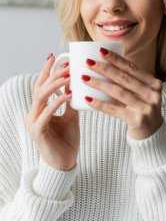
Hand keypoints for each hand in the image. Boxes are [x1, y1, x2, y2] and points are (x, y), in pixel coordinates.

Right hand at [24, 54, 79, 170]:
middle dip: (53, 74)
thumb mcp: (71, 116)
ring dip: (55, 84)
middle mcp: (34, 113)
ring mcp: (34, 122)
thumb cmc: (67, 140)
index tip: (53, 57)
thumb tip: (76, 85)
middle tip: (66, 64)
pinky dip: (57, 102)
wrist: (65, 163)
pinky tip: (68, 94)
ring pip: (41, 97)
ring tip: (68, 75)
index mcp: (40, 109)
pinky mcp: (38, 132)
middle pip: (40, 88)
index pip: (41, 86)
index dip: (46, 71)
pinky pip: (46, 113)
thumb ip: (70, 102)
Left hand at [82, 48, 163, 139]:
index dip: (116, 59)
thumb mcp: (142, 91)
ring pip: (118, 92)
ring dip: (99, 84)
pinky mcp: (137, 120)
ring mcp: (146, 108)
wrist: (151, 132)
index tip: (100, 51)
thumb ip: (130, 80)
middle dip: (104, 69)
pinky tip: (88, 99)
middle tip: (88, 62)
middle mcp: (152, 94)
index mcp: (153, 83)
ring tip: (85, 78)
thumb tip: (104, 62)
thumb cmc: (141, 107)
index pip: (132, 68)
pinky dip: (100, 104)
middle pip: (124, 78)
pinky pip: (114, 110)